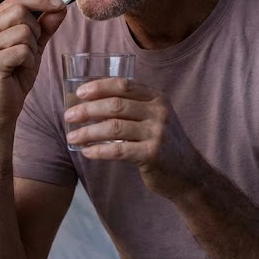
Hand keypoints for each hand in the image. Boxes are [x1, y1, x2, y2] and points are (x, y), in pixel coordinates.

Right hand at [0, 0, 66, 125]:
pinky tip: (20, 71)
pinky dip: (29, 61)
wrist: (1, 108)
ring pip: (24, 31)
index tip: (61, 4)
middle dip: (36, 30)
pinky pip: (23, 50)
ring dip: (32, 49)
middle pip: (20, 11)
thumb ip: (45, 26)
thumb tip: (60, 7)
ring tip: (23, 63)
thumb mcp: (33, 47)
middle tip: (32, 49)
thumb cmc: (15, 78)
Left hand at [64, 78, 207, 199]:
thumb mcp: (155, 118)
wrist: (189, 173)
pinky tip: (86, 152)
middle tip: (69, 115)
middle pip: (115, 105)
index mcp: (157, 98)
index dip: (99, 87)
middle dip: (87, 110)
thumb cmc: (163, 143)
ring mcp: (157, 133)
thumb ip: (133, 107)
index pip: (124, 85)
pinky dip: (99, 151)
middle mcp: (159, 112)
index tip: (79, 93)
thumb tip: (91, 102)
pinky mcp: (153, 154)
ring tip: (72, 137)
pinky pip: (119, 151)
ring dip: (88, 132)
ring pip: (114, 128)